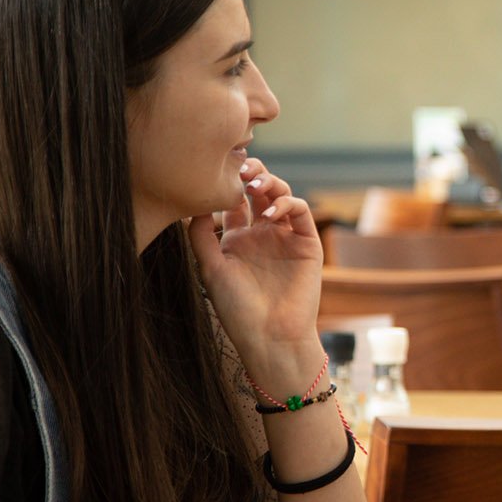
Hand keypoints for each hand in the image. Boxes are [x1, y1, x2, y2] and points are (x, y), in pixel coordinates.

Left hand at [185, 157, 324, 390]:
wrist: (269, 336)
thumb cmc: (237, 309)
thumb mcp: (209, 268)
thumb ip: (200, 235)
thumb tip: (194, 203)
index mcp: (238, 239)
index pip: (235, 201)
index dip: (228, 182)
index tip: (217, 169)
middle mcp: (263, 234)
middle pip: (259, 192)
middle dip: (252, 173)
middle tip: (241, 164)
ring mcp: (286, 237)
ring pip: (281, 196)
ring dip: (271, 183)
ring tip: (255, 183)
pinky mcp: (307, 244)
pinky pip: (300, 213)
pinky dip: (288, 204)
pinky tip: (272, 211)